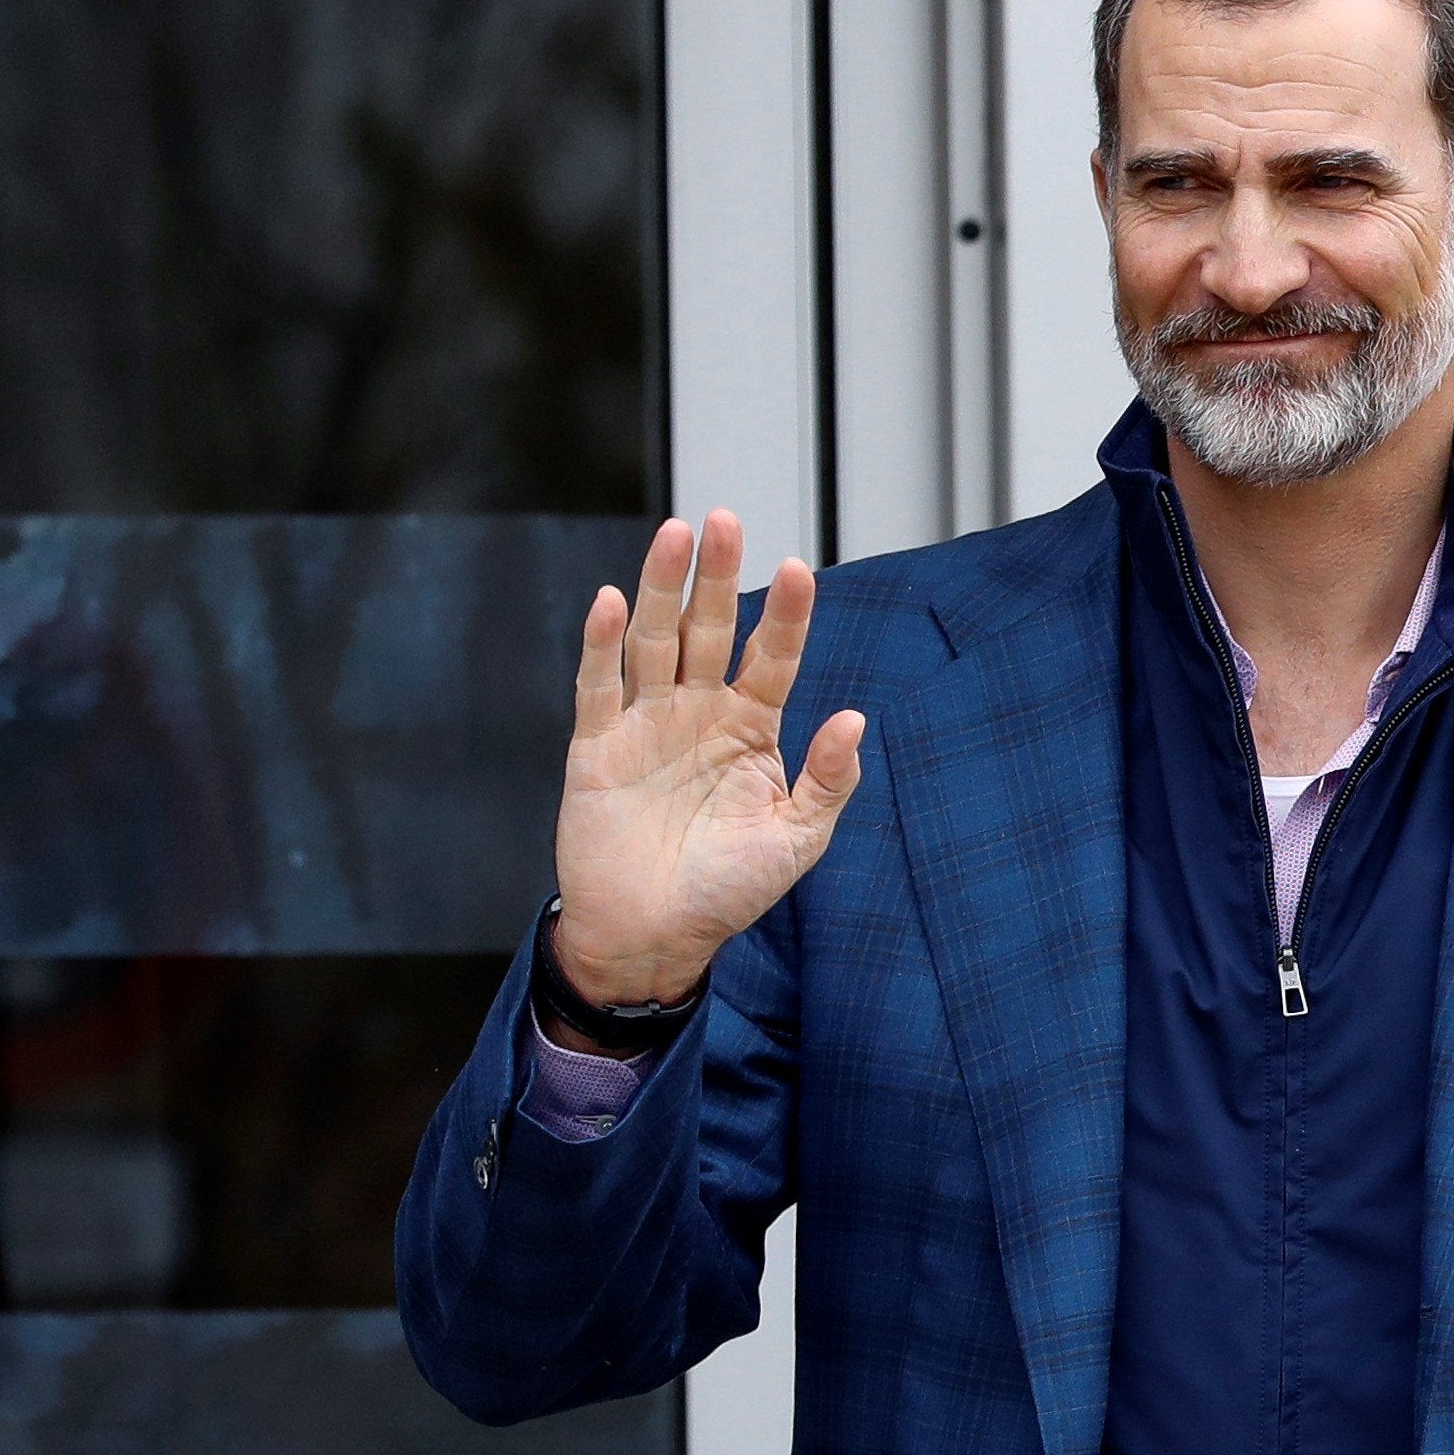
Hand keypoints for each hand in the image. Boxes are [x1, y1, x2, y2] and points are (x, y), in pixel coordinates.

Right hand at [548, 510, 866, 1010]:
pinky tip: (614, 601)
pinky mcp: (596, 747)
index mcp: (751, 729)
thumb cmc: (728, 889)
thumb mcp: (797, 840)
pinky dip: (604, 645)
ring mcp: (646, 725)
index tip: (801, 567)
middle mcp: (698, 713)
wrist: (654, 936)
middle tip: (725, 518)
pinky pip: (599, 687)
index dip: (786, 615)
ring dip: (663, 588)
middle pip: (709, 630)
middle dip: (717, 575)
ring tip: (677, 535)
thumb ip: (827, 779)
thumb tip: (856, 717)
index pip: (772, 657)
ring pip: (655, 642)